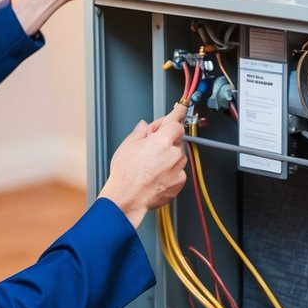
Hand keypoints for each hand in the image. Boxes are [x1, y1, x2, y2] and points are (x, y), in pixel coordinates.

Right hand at [98, 103, 187, 227]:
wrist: (127, 198)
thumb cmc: (126, 174)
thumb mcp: (128, 145)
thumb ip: (141, 132)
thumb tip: (144, 126)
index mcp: (163, 140)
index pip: (176, 121)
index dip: (178, 114)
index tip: (181, 109)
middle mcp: (174, 153)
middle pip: (176, 139)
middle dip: (166, 140)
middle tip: (150, 147)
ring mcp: (178, 169)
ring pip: (178, 156)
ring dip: (168, 156)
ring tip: (150, 166)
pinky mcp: (179, 182)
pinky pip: (177, 171)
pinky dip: (170, 171)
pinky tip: (155, 175)